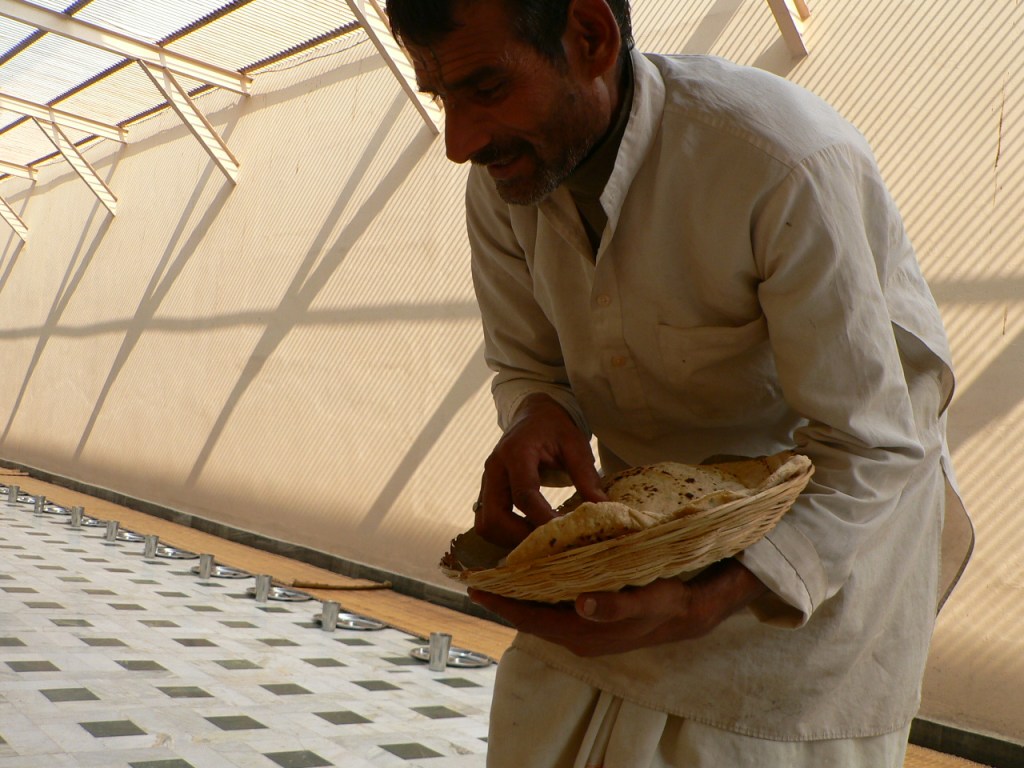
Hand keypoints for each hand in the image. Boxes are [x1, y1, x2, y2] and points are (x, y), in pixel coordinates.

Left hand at [469, 560, 767, 656]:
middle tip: (476, 572)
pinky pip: (557, 603)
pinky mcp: (596, 616)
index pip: (534, 619)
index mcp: (590, 634)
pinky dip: (541, 587)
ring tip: (497, 567)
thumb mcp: (655, 600)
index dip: (505, 603)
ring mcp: (589, 627)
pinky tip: (534, 568)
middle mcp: (583, 635)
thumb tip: (579, 606)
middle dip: (504, 596)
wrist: (707, 604)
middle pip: (532, 615)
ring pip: (543, 610)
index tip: (478, 585)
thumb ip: (618, 607)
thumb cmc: (679, 598)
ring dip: (520, 591)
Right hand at [475, 394, 605, 547]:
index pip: (524, 494)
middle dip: (521, 537)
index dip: (542, 519)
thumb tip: (603, 508)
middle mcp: (494, 469)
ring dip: (510, 539)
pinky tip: (528, 534)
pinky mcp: (486, 492)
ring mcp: (486, 482)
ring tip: (540, 541)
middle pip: (495, 517)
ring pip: (486, 524)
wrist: (532, 415)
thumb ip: (587, 476)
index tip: (565, 533)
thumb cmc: (555, 428)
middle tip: (550, 544)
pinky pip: (487, 522)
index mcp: (516, 453)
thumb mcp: (575, 444)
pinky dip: (505, 535)